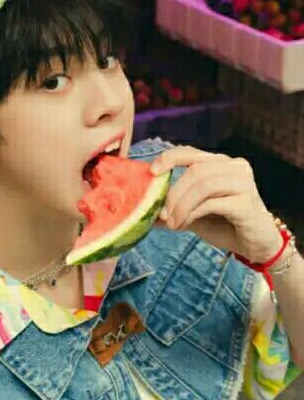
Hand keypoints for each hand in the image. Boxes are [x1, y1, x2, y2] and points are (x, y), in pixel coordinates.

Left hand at [151, 145, 281, 262]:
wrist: (256, 246)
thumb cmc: (226, 226)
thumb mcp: (193, 216)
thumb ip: (173, 209)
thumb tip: (144, 210)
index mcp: (222, 164)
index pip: (192, 153)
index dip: (170, 158)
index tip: (152, 172)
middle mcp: (235, 167)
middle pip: (195, 170)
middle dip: (173, 193)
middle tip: (162, 215)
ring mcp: (244, 182)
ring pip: (204, 184)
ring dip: (182, 205)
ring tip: (173, 223)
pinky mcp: (247, 202)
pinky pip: (213, 202)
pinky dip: (193, 213)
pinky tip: (185, 224)